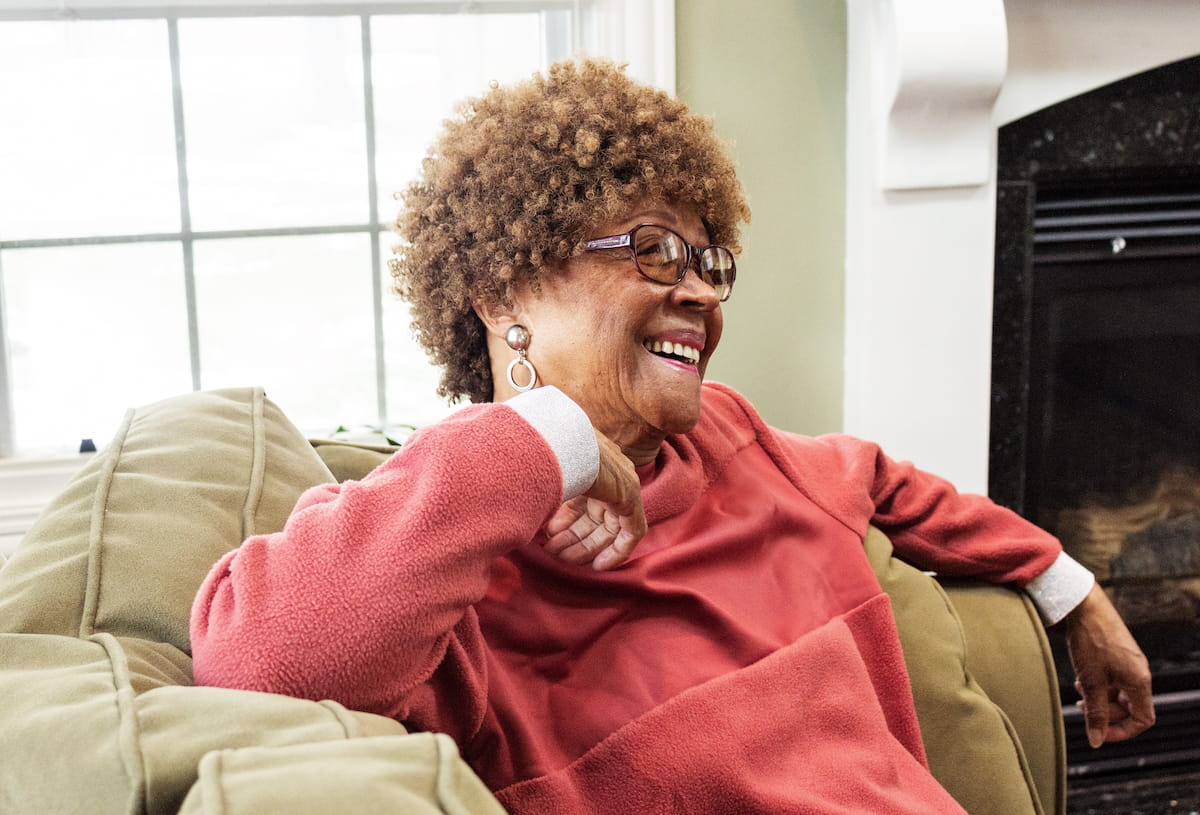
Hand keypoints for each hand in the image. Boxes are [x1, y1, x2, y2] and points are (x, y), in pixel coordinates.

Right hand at [542, 430, 646, 569]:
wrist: (560, 443)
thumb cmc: (541, 455)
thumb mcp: (537, 475)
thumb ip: (537, 492)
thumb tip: (519, 508)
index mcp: (585, 466)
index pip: (579, 499)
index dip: (564, 521)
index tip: (549, 535)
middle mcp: (606, 475)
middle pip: (593, 515)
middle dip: (572, 537)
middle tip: (552, 551)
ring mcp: (621, 485)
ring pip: (608, 526)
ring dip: (586, 546)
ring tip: (564, 558)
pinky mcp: (631, 498)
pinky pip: (632, 531)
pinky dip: (618, 551)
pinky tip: (598, 566)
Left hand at [1064, 583, 1154, 746]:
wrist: (1085, 605)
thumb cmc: (1090, 640)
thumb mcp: (1090, 681)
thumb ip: (1095, 712)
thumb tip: (1096, 740)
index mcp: (1139, 682)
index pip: (1142, 720)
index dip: (1122, 731)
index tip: (1099, 732)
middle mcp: (1139, 673)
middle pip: (1129, 708)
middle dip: (1106, 713)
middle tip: (1083, 707)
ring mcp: (1130, 663)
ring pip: (1119, 693)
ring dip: (1100, 698)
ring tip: (1079, 691)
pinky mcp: (1119, 655)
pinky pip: (1114, 679)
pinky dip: (1099, 684)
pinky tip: (1082, 679)